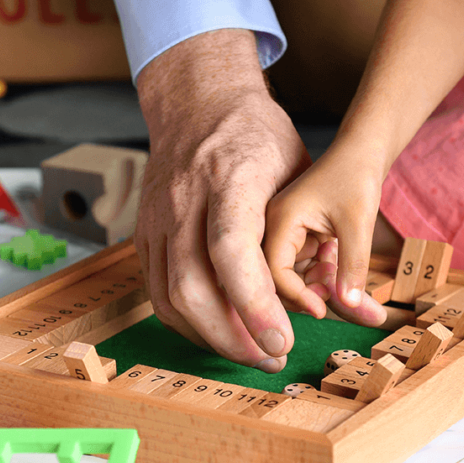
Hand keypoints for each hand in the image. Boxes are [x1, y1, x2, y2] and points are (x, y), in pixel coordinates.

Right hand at [135, 30, 309, 371]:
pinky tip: (221, 333)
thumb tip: (320, 300)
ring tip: (253, 352)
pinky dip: (190, 323)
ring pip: (170, 297)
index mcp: (228, 176)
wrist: (198, 105)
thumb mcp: (296, 171)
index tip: (281, 341)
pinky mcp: (144, 235)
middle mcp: (183, 200)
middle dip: (233, 336)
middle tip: (273, 357)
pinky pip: (158, 294)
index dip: (252, 303)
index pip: (230, 249)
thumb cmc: (259, 139)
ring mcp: (157, 219)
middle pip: (192, 285)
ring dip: (212, 337)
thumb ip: (301, 232)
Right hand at [264, 143, 387, 325]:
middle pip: (283, 280)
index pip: (275, 272)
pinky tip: (349, 275)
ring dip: (326, 289)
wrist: (363, 153)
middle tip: (346, 300)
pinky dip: (330, 278)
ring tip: (357, 291)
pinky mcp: (302, 240)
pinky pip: (311, 270)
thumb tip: (350, 304)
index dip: (297, 295)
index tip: (324, 309)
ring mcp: (289, 236)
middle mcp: (278, 229)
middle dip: (314, 295)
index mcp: (280, 219)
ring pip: (299, 279)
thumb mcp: (359, 223)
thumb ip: (353, 265)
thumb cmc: (357, 176)